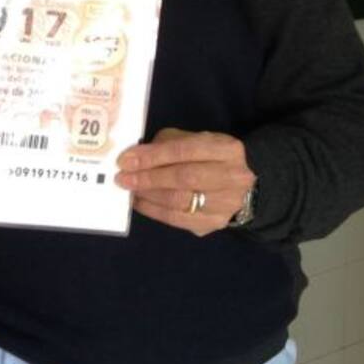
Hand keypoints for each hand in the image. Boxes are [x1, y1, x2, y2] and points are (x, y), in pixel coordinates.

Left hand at [115, 128, 254, 236]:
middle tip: (123, 178)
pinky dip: (154, 211)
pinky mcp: (215, 223)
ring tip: (129, 189)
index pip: (185, 151)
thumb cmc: (207, 157)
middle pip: (184, 178)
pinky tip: (140, 202)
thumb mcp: (191, 140)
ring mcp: (227, 204)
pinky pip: (179, 220)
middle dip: (148, 178)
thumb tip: (134, 156)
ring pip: (181, 201)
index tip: (126, 160)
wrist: (240, 186)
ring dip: (148, 196)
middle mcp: (233, 177)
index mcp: (226, 149)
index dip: (153, 156)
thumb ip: (166, 144)